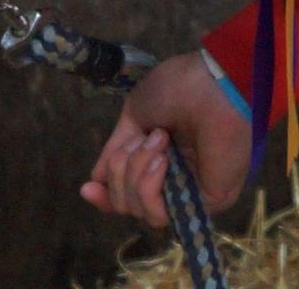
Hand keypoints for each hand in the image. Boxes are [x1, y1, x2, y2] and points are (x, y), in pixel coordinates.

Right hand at [80, 51, 251, 227]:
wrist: (211, 86)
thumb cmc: (176, 89)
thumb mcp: (135, 115)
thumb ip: (116, 150)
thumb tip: (95, 180)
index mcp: (156, 157)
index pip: (126, 189)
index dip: (105, 193)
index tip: (87, 188)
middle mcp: (171, 179)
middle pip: (126, 201)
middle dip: (119, 170)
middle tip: (139, 139)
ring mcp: (186, 193)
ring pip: (139, 209)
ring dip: (136, 173)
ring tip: (158, 143)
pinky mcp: (202, 204)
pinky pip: (159, 213)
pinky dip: (150, 186)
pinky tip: (161, 160)